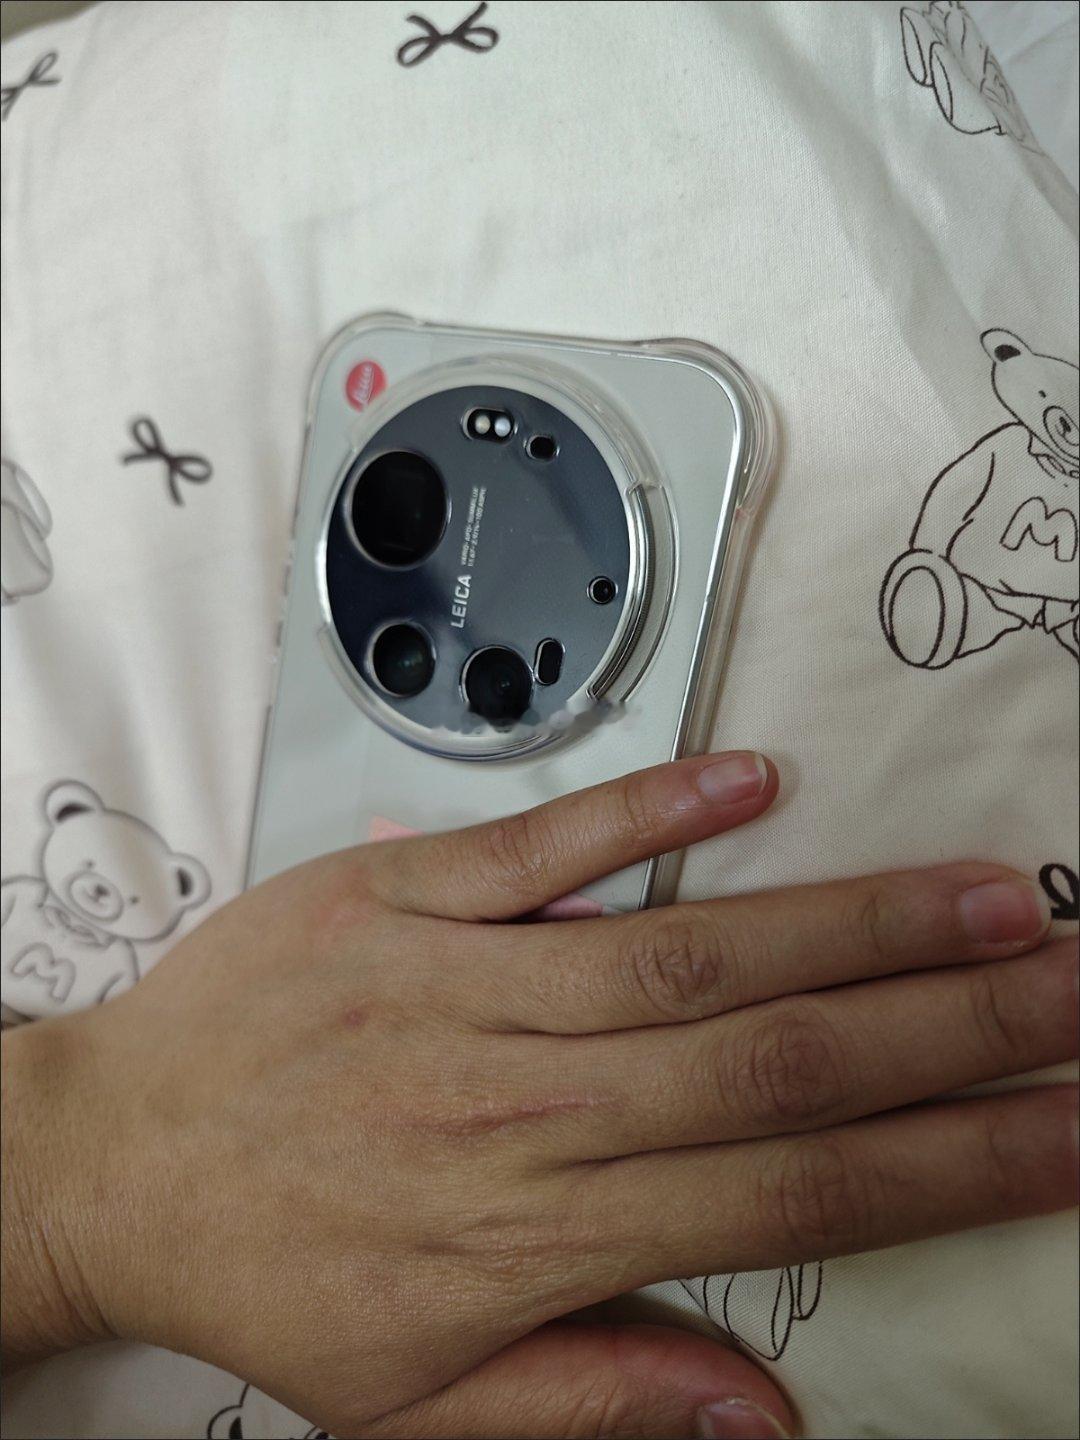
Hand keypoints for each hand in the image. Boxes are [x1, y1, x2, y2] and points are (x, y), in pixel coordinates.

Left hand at [3, 752, 1075, 1438]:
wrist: (110, 1157)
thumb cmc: (270, 1274)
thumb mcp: (417, 1401)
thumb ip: (597, 1395)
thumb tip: (764, 1415)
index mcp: (543, 1228)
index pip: (792, 1192)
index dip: (947, 1163)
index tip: (1067, 1131)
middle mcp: (525, 1101)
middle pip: (774, 1058)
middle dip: (951, 1029)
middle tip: (1075, 986)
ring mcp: (462, 982)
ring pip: (687, 951)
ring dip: (847, 922)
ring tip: (981, 901)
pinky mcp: (399, 896)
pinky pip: (538, 847)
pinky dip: (647, 811)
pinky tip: (754, 784)